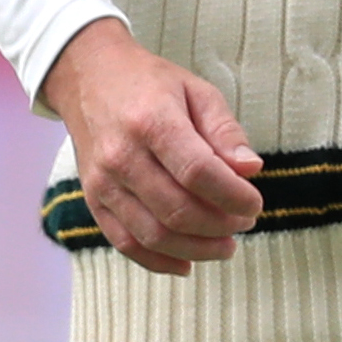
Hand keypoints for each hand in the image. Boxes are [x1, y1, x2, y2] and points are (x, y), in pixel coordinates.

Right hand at [37, 17, 263, 272]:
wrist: (86, 77)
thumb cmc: (150, 84)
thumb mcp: (197, 91)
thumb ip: (225, 131)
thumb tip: (251, 169)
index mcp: (152, 123)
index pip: (199, 174)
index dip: (234, 197)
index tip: (255, 204)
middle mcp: (122, 157)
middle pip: (177, 210)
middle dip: (220, 225)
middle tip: (245, 223)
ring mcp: (102, 182)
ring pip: (152, 234)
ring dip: (196, 249)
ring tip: (226, 245)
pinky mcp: (92, 200)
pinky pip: (124, 242)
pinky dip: (157, 261)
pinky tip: (187, 264)